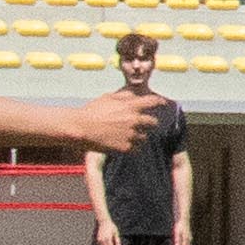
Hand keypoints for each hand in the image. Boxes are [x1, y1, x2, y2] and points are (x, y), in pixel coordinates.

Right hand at [66, 84, 182, 153]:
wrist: (81, 128)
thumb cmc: (92, 111)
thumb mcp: (108, 97)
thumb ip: (125, 96)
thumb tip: (135, 95)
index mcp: (131, 106)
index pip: (153, 102)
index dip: (160, 102)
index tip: (164, 103)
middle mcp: (134, 120)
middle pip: (153, 123)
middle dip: (150, 123)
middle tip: (144, 124)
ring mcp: (131, 135)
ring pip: (144, 137)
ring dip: (139, 136)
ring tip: (127, 135)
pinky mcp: (125, 148)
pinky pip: (136, 149)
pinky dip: (133, 147)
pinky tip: (124, 143)